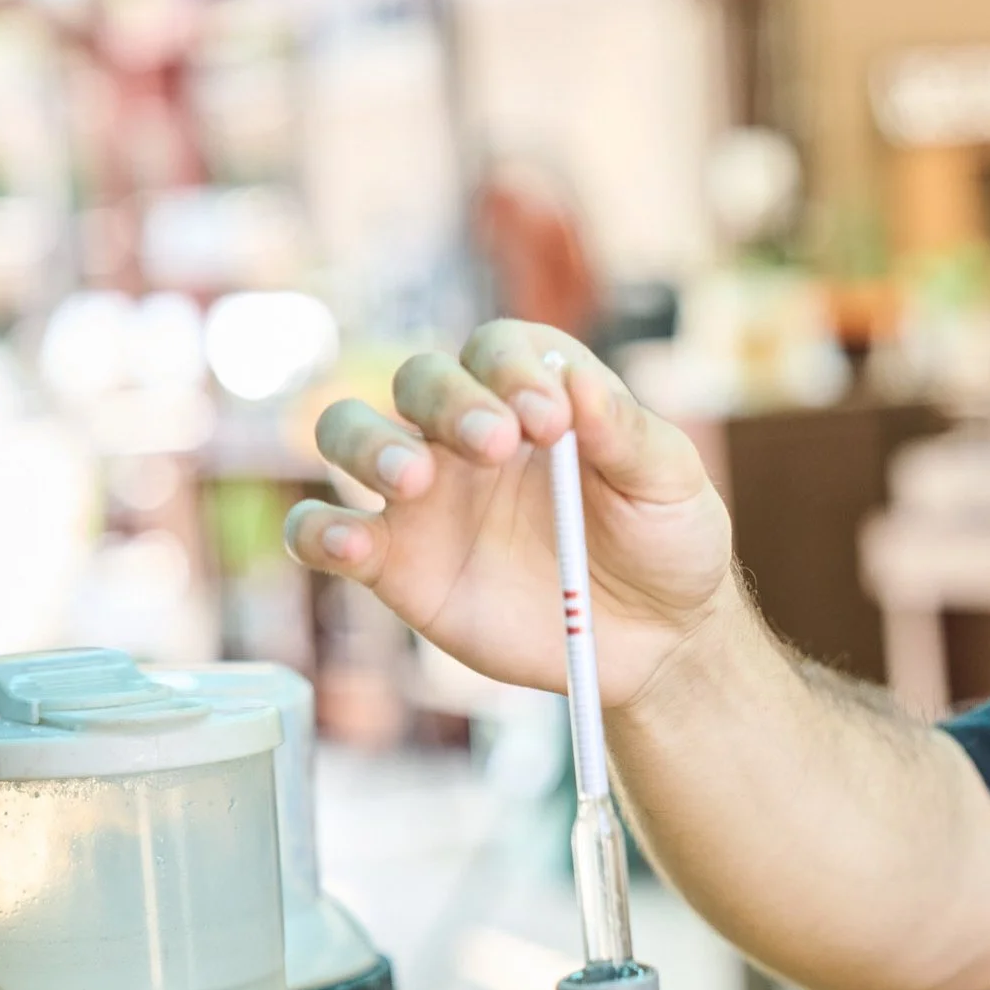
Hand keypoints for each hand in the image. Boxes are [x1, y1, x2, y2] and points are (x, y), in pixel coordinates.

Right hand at [285, 321, 736, 707]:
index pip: (498, 350)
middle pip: (419, 380)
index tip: (550, 418)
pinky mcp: (394, 564)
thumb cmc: (669, 542)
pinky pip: (324, 534)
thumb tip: (578, 383)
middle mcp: (466, 433)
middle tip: (496, 446)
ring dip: (368, 444)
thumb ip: (628, 433)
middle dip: (448, 400)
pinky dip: (318, 531)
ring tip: (414, 479)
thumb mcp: (672, 483)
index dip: (512, 371)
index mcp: (537, 397)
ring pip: (350, 434)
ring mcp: (423, 496)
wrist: (657, 639)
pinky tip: (351, 543)